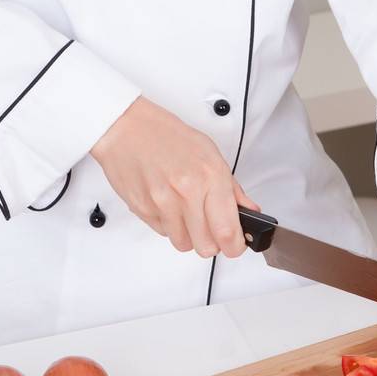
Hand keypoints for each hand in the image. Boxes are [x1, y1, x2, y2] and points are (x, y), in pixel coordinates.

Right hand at [90, 95, 260, 257]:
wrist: (127, 128)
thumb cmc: (168, 136)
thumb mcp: (209, 153)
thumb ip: (232, 187)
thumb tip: (249, 211)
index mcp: (210, 175)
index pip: (227, 231)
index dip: (234, 246)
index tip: (235, 245)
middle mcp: (187, 191)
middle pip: (206, 247)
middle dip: (211, 242)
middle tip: (210, 228)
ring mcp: (163, 203)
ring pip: (183, 244)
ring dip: (188, 235)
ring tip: (186, 212)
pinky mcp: (143, 210)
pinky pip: (163, 233)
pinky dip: (168, 225)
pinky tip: (168, 204)